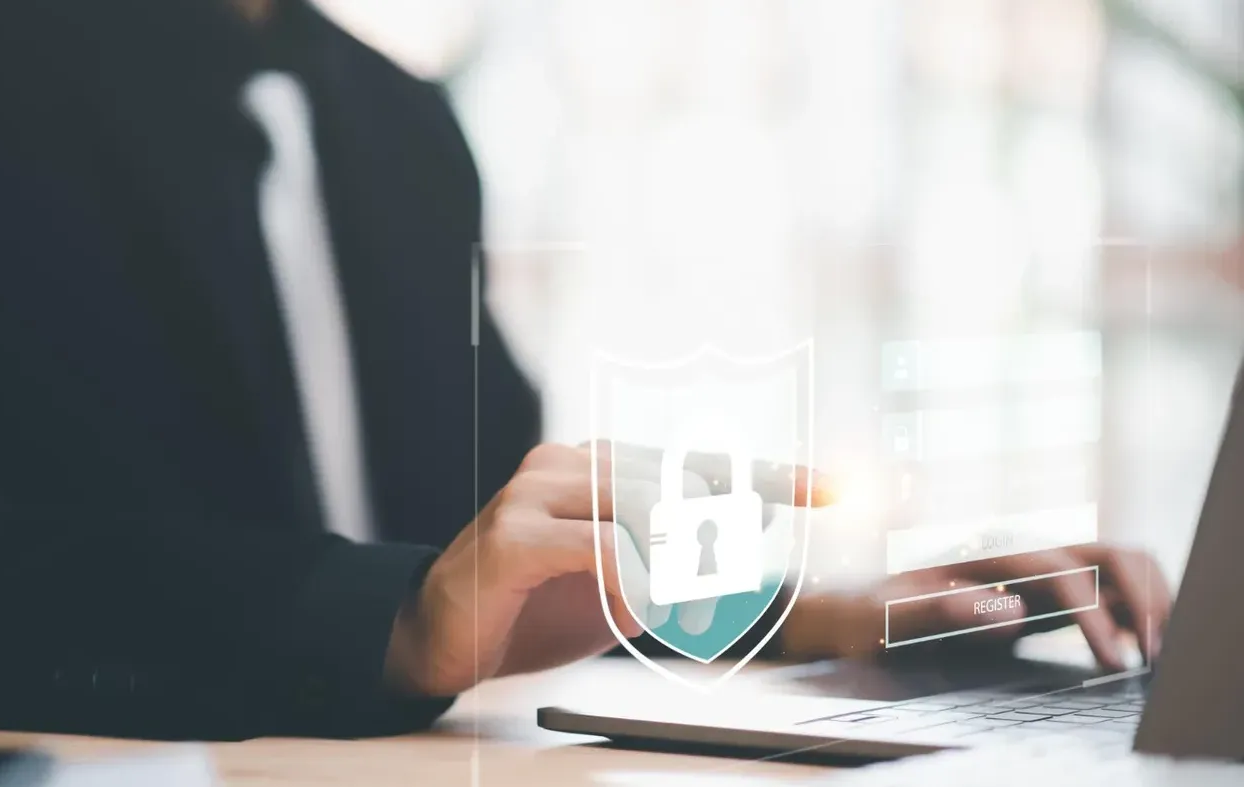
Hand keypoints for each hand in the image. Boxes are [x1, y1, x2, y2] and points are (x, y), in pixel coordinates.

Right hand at [382, 441, 830, 696]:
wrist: (439, 633)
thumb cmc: (534, 605)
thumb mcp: (620, 581)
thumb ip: (674, 557)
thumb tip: (748, 537)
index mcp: (599, 465)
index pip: (697, 462)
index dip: (769, 476)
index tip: (831, 489)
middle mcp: (569, 463)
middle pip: (682, 484)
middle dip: (718, 546)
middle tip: (717, 597)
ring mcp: (536, 493)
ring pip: (647, 508)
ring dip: (679, 571)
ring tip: (673, 612)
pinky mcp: (512, 535)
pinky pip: (604, 550)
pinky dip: (634, 585)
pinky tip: (629, 611)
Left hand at [781, 545, 1173, 670]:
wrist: (853, 605)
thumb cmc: (870, 611)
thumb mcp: (890, 614)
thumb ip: (944, 609)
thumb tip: (1007, 609)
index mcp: (986, 555)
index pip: (1061, 573)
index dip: (1094, 614)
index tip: (1111, 658)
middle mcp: (1017, 553)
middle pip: (1104, 553)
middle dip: (1142, 594)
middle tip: (1157, 649)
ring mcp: (1032, 569)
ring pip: (1112, 564)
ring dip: (1146, 596)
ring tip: (1158, 647)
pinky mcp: (1039, 591)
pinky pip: (1102, 587)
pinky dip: (1132, 607)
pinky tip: (1138, 643)